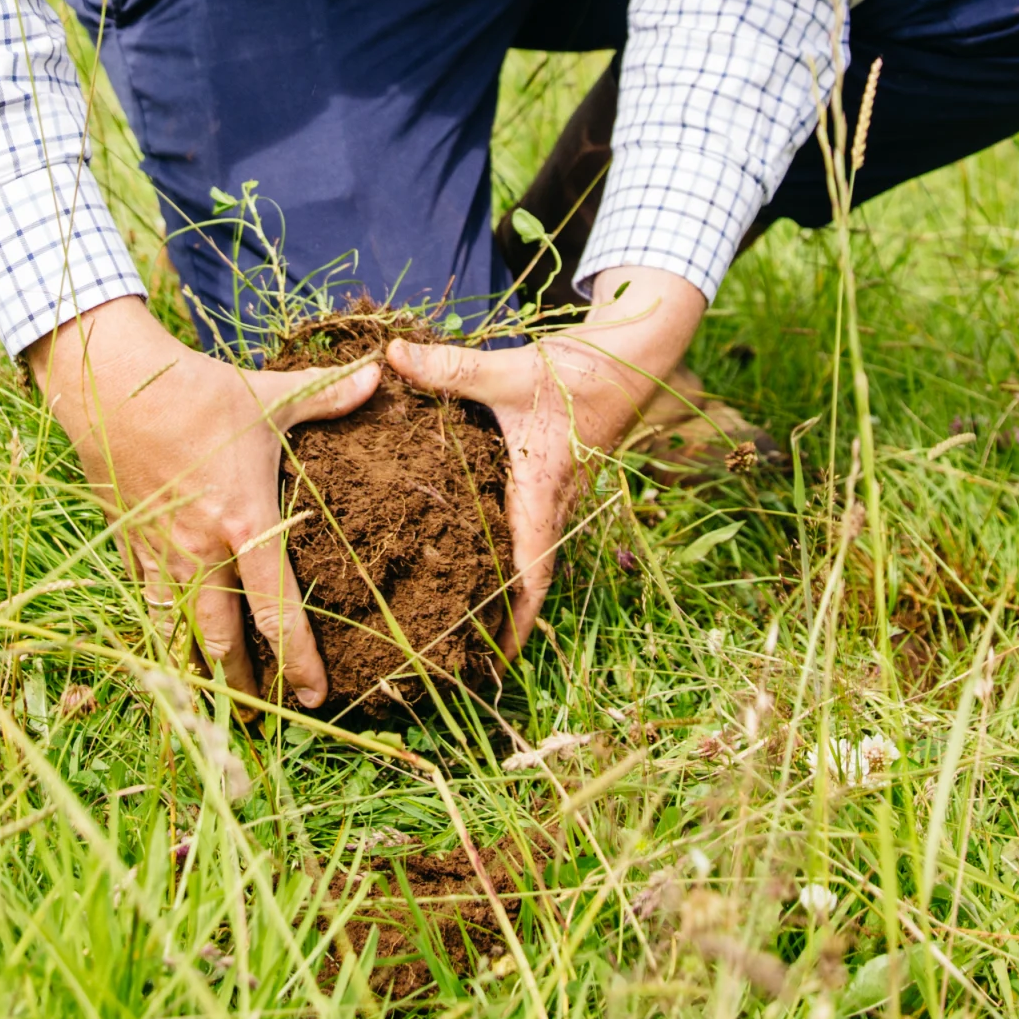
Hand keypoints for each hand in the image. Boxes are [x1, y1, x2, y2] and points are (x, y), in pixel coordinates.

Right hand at [24, 296, 380, 708]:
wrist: (110, 384)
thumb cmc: (196, 391)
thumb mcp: (267, 394)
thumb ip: (326, 396)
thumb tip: (380, 374)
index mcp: (244, 524)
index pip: (277, 611)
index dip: (299, 661)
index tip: (318, 696)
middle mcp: (200, 552)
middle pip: (224, 641)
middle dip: (246, 686)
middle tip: (266, 719)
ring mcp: (158, 553)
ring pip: (178, 634)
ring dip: (199, 673)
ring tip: (217, 706)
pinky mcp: (127, 543)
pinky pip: (146, 601)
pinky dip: (161, 631)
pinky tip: (172, 649)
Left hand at [382, 265, 709, 658]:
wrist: (629, 360)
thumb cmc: (577, 372)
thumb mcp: (511, 371)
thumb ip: (450, 368)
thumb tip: (390, 357)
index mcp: (542, 493)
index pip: (532, 573)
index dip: (515, 621)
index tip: (495, 661)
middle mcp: (552, 505)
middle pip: (529, 580)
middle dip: (503, 621)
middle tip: (462, 657)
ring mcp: (556, 497)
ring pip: (531, 558)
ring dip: (506, 592)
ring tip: (462, 623)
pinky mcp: (552, 482)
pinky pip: (530, 531)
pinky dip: (508, 556)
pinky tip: (475, 558)